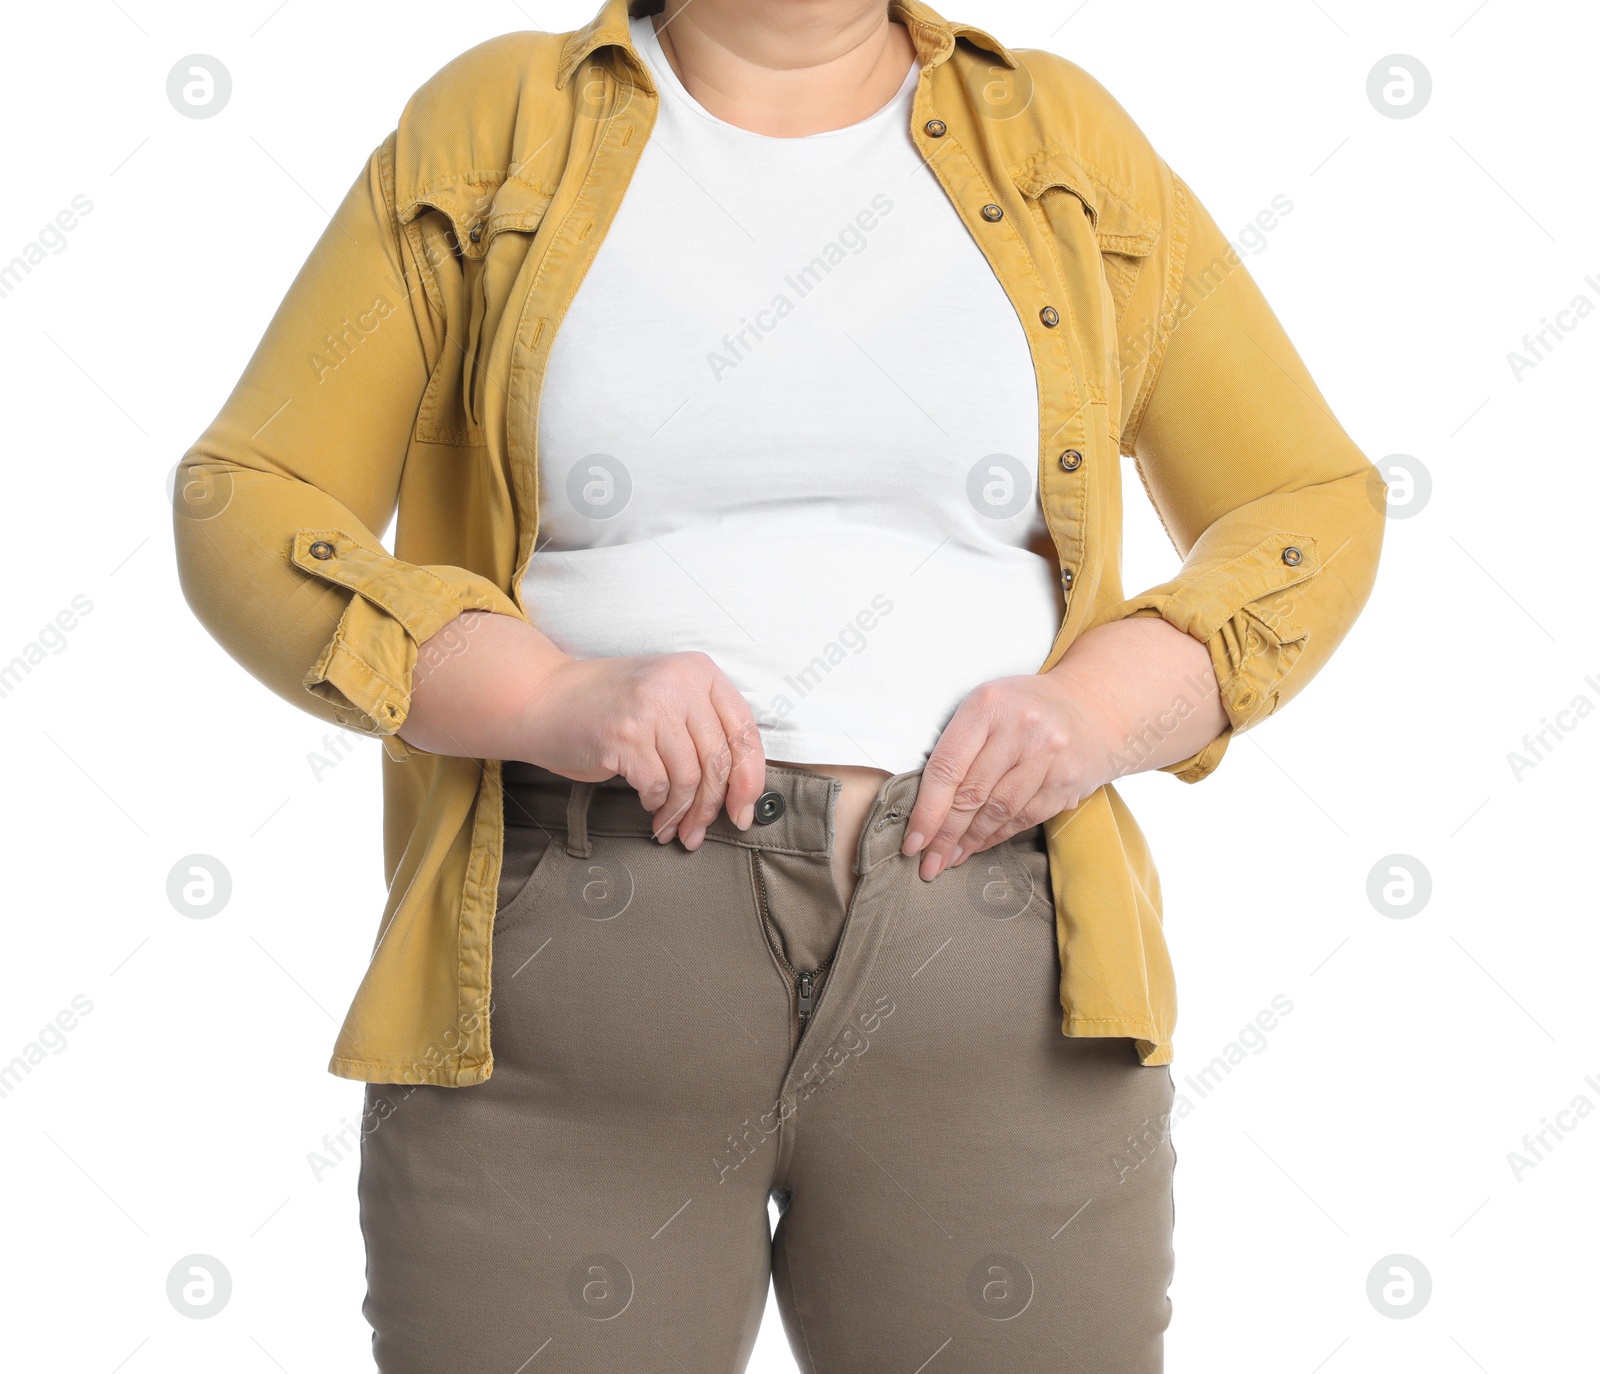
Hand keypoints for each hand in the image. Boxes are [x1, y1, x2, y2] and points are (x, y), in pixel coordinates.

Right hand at [517, 651, 766, 847]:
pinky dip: (656, 804)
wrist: (542, 697)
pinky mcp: (625, 735)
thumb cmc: (609, 707)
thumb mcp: (667, 698)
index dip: (751, 779)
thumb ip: (704, 729)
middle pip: (719, 761)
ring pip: (690, 779)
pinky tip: (648, 804)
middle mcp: (679, 684)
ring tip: (671, 828)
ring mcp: (651, 708)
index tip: (744, 811)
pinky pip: (658, 786)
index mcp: (699, 672)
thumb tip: (741, 790)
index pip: (745, 731)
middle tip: (700, 831)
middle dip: (713, 807)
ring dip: (682, 814)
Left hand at [902, 617, 1226, 879]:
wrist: (1095, 707)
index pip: (947, 768)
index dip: (926, 812)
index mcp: (987, 705)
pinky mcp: (1068, 780)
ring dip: (970, 841)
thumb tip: (925, 808)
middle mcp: (1020, 729)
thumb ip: (957, 747)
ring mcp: (1049, 756)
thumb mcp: (986, 707)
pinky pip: (1025, 818)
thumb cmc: (1024, 709)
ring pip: (999, 811)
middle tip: (928, 863)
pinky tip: (980, 846)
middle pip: (971, 795)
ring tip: (950, 859)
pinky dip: (998, 836)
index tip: (912, 842)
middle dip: (944, 836)